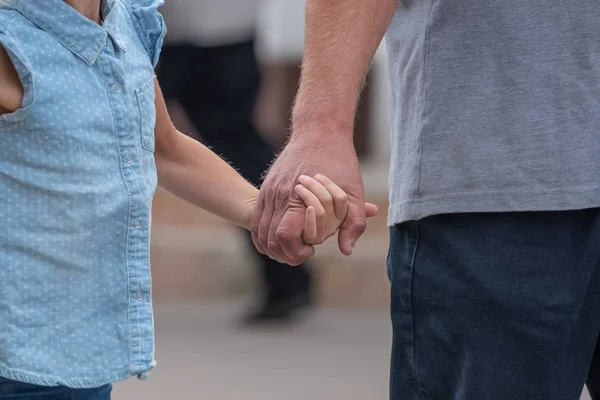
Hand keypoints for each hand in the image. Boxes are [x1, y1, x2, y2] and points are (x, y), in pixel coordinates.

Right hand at [251, 130, 369, 265]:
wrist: (319, 131)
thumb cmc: (340, 161)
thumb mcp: (354, 194)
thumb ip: (352, 224)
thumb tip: (346, 250)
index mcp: (298, 199)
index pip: (284, 237)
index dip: (295, 251)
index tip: (311, 249)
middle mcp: (278, 196)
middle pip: (269, 240)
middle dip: (284, 254)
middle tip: (303, 252)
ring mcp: (268, 191)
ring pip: (259, 232)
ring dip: (272, 247)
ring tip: (291, 247)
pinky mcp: (265, 187)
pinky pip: (256, 219)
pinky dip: (263, 235)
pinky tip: (279, 238)